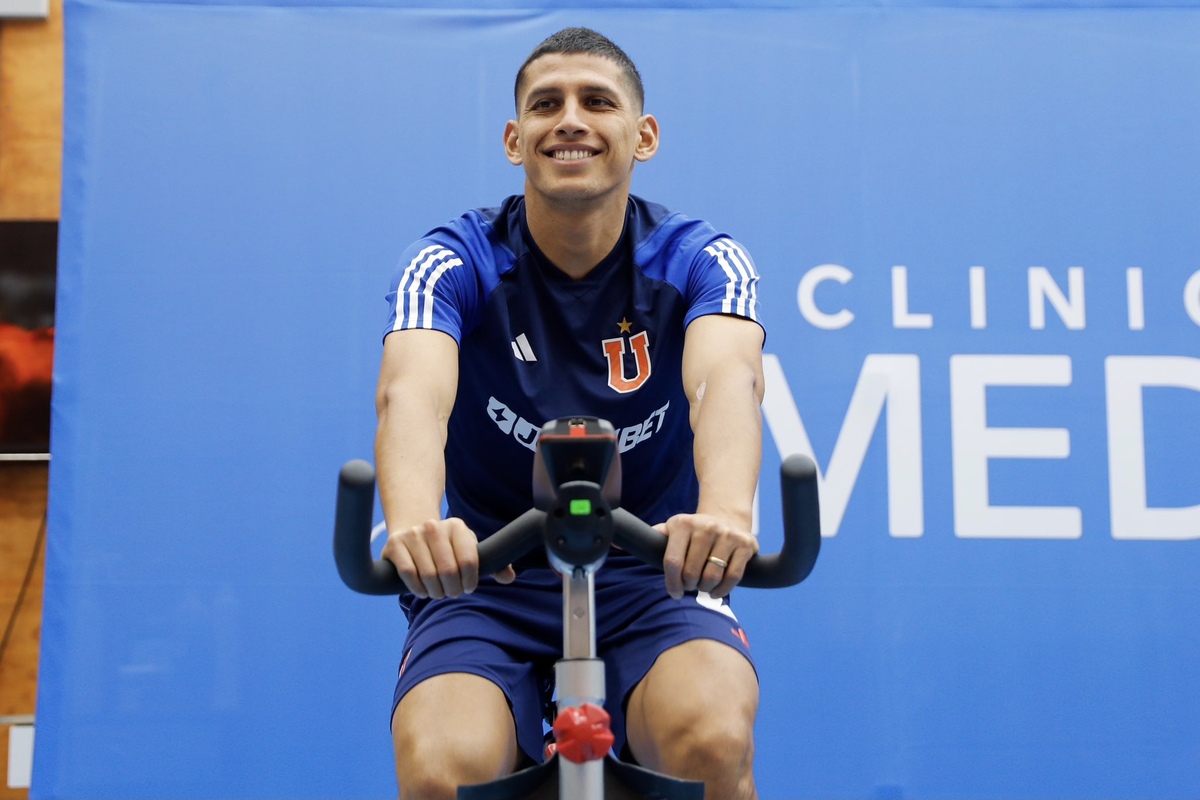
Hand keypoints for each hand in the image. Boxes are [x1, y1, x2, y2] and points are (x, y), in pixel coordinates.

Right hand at [381, 517, 515, 598]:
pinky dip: (418, 589)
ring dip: (436, 592)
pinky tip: (423, 591)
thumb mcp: (470, 550)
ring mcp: (413, 534)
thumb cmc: (447, 548)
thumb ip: (492, 564)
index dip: (470, 580)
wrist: (412, 533)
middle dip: (453, 589)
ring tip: (438, 593)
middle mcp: (434, 527)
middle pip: (448, 571)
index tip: (468, 587)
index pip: (469, 561)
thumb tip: (509, 577)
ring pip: (429, 575)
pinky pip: (409, 574)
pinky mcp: (395, 544)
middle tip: (452, 593)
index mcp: (457, 526)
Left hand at [655, 513, 758, 599]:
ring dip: (705, 588)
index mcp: (683, 524)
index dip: (672, 583)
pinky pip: (733, 577)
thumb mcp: (672, 529)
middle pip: (692, 572)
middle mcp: (706, 526)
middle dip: (689, 586)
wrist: (726, 518)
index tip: (674, 592)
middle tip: (690, 585)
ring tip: (702, 586)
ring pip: (712, 577)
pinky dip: (722, 590)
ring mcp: (727, 534)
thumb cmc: (693, 532)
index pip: (672, 562)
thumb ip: (652, 538)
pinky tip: (716, 591)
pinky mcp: (745, 544)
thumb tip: (622, 544)